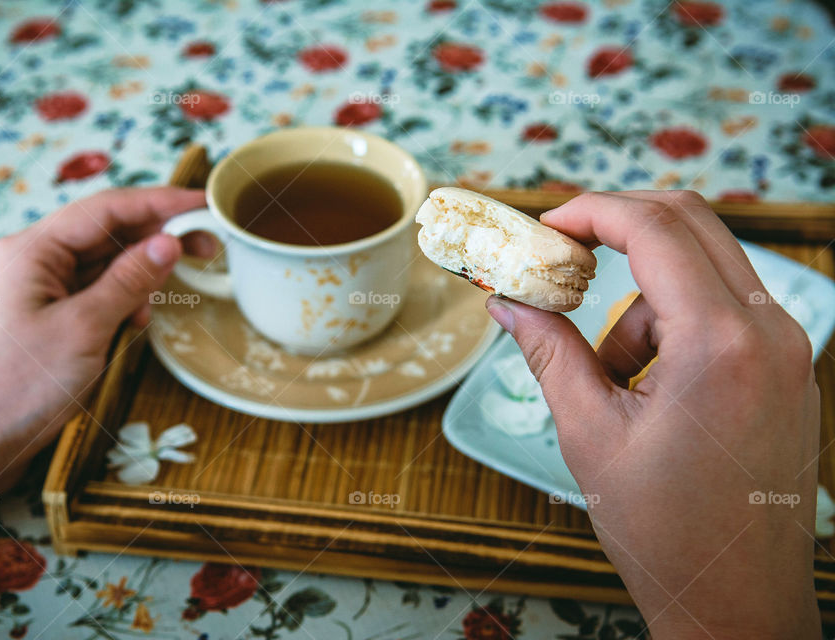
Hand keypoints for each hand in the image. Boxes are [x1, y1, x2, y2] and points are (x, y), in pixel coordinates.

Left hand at [0, 187, 212, 488]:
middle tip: (208, 247)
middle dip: (156, 238)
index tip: (205, 204)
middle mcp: (33, 258)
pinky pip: (93, 291)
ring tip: (156, 308)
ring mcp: (37, 287)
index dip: (161, 202)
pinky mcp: (45, 314)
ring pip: (103, 263)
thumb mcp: (84, 328)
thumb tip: (169, 242)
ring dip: (138, 277)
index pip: (107, 208)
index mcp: (33, 249)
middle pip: (107, 231)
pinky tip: (134, 323)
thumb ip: (129, 281)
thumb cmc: (17, 387)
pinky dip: (121, 301)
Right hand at [485, 191, 820, 638]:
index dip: (590, 212)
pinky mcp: (786, 370)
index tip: (544, 227)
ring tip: (612, 379)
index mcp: (721, 345)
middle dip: (618, 229)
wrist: (738, 605)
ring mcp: (787, 351)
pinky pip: (723, 311)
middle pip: (691, 224)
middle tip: (564, 257)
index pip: (656, 229)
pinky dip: (674, 327)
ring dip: (643, 303)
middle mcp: (770, 334)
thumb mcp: (588, 434)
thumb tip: (505, 301)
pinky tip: (650, 391)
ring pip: (702, 273)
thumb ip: (546, 351)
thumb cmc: (664, 531)